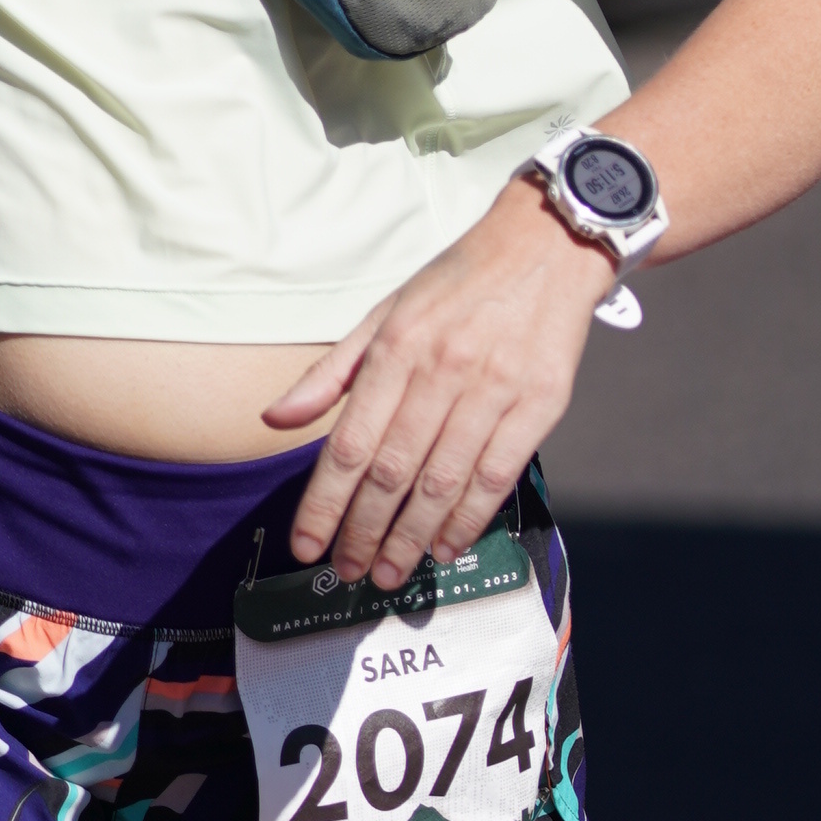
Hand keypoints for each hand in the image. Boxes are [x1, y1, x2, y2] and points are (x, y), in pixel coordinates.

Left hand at [262, 178, 612, 592]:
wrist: (545, 247)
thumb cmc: (457, 283)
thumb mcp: (385, 312)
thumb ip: (331, 372)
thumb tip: (275, 419)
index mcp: (396, 349)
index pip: (349, 444)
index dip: (324, 503)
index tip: (307, 545)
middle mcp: (441, 372)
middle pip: (393, 472)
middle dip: (364, 531)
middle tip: (348, 571)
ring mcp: (493, 390)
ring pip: (442, 482)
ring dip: (411, 537)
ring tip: (390, 573)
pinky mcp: (539, 404)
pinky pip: (496, 476)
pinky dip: (469, 519)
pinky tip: (446, 546)